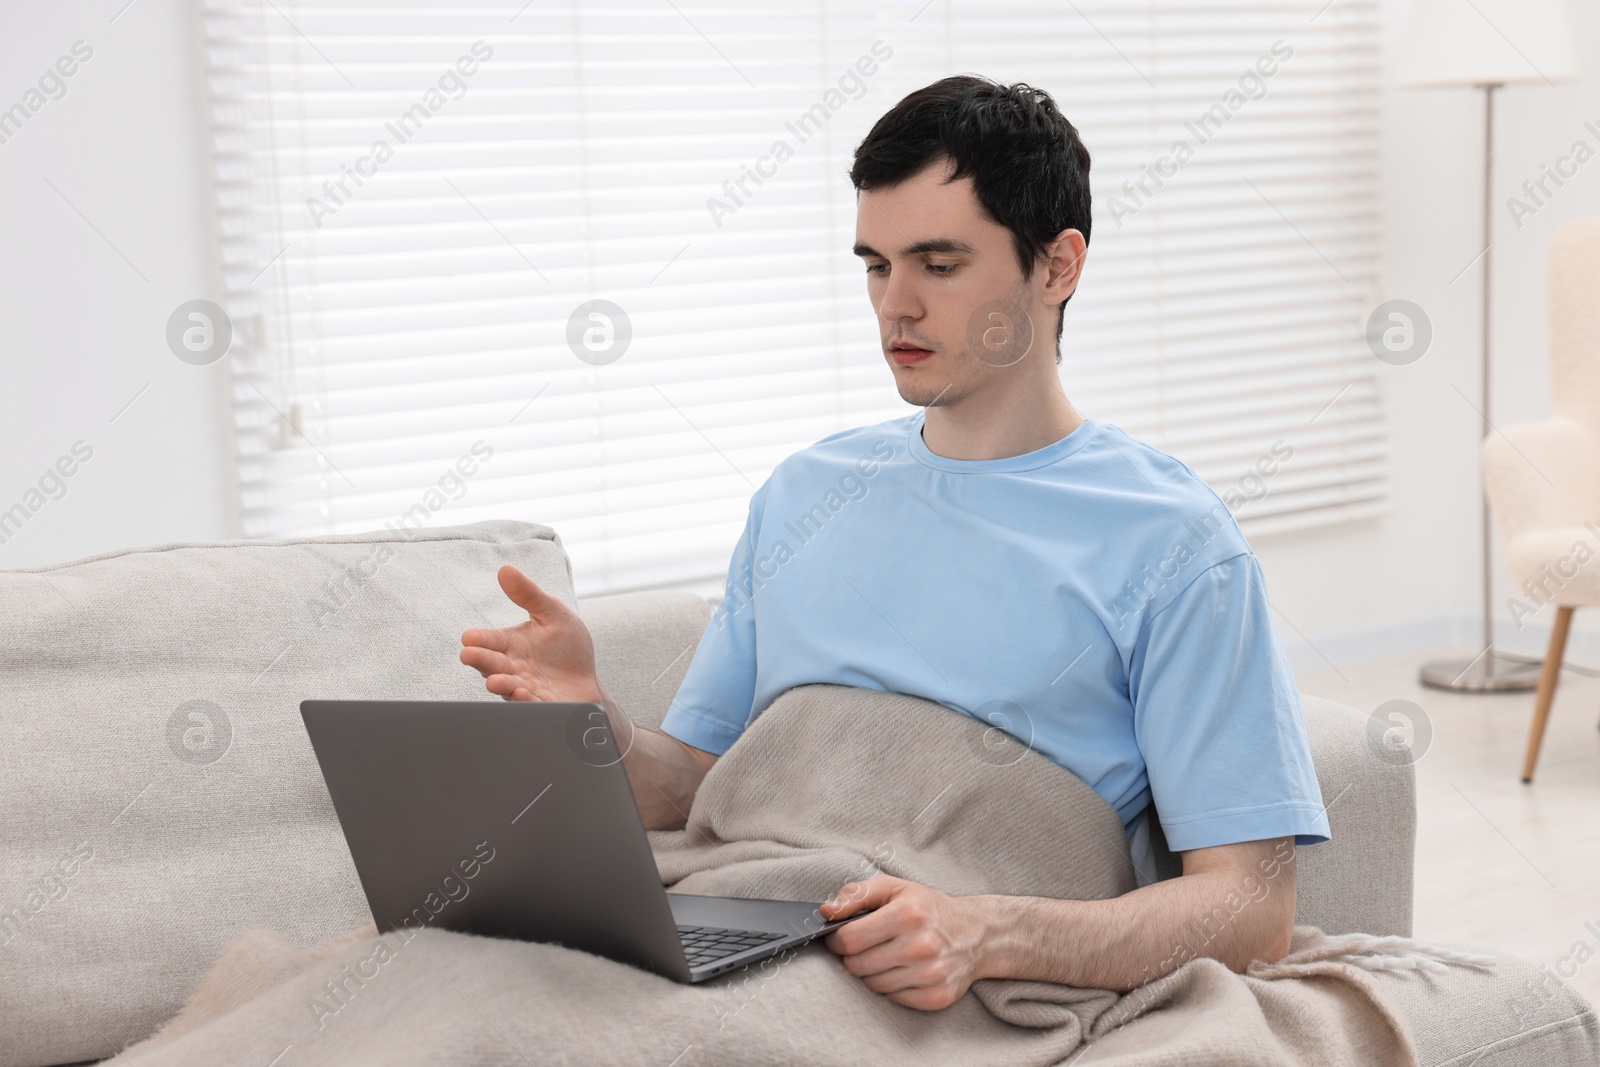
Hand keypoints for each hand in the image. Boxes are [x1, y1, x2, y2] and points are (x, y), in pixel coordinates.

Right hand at [459, 565, 600, 702]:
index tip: (469, 638)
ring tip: (496, 681)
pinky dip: (526, 701)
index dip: (478, 640)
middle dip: (480, 660)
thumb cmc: (567, 647)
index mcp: (511, 645)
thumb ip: (529, 595)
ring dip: (501, 684)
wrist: (587, 680)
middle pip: (491, 664)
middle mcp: (512, 668)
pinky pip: (531, 705)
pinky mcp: (541, 705)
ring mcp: (524, 688)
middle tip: (468, 655)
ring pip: (507, 687)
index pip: (489, 641)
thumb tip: (505, 569)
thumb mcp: (552, 614)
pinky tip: (524, 694)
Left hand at [818, 875, 991, 1010]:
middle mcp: (922, 945)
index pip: (851, 939)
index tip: (840, 937)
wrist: (976, 934)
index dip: (837, 940)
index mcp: (908, 914)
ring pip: (873, 985)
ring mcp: (931, 973)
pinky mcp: (937, 996)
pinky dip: (891, 986)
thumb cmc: (928, 908)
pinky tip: (902, 970)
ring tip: (886, 955)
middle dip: (853, 956)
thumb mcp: (894, 888)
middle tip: (865, 946)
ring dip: (872, 972)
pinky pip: (893, 998)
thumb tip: (826, 912)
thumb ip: (856, 894)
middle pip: (858, 965)